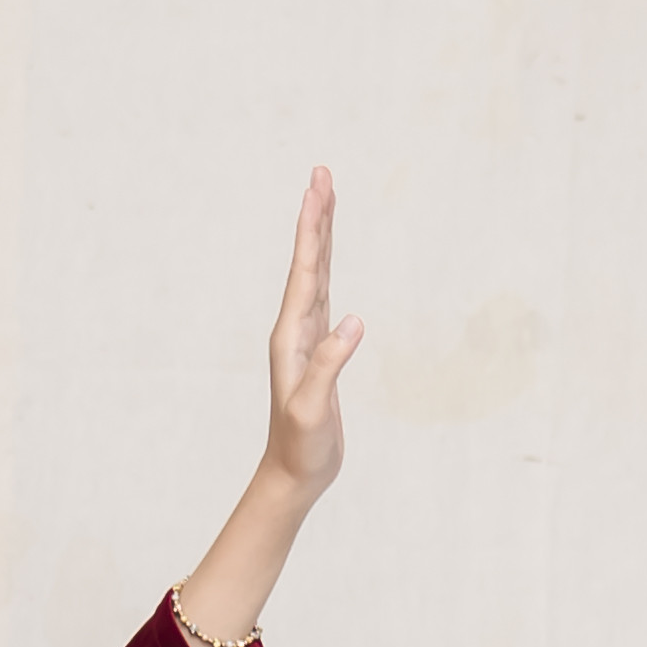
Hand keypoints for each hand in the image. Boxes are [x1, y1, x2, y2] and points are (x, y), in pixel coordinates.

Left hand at [173, 165, 360, 646]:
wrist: (293, 474)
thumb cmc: (302, 445)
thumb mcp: (313, 407)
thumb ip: (330, 365)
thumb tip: (352, 321)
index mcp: (293, 336)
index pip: (306, 270)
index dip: (313, 227)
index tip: (318, 187)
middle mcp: (296, 330)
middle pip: (309, 261)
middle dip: (316, 216)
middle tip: (321, 172)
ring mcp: (306, 337)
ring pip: (315, 273)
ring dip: (320, 236)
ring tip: (324, 199)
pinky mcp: (318, 349)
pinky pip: (323, 295)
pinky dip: (326, 267)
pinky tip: (326, 256)